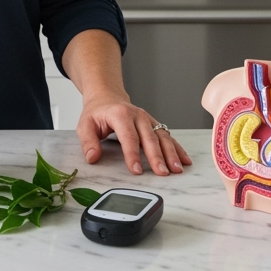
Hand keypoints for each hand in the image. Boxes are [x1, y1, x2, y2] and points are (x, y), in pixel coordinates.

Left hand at [75, 93, 191, 176]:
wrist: (107, 97)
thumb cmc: (97, 113)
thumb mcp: (85, 124)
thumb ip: (88, 141)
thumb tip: (92, 157)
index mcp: (120, 115)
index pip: (128, 137)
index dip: (133, 155)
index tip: (136, 171)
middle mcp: (138, 116)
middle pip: (149, 138)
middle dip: (157, 157)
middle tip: (162, 173)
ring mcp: (148, 119)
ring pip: (162, 137)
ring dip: (171, 154)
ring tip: (177, 169)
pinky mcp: (154, 124)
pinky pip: (168, 136)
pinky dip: (178, 149)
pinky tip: (185, 160)